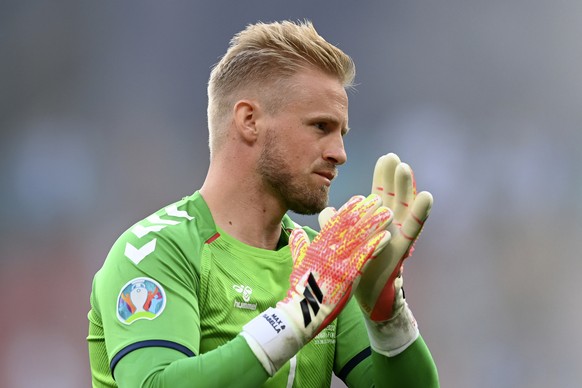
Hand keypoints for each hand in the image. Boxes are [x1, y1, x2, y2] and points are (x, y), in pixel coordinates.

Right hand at [242, 194, 391, 373]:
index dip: (348, 209)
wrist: (301, 312)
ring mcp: (337, 262)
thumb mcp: (296, 262)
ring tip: (388, 213)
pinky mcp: (347, 276)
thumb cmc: (300, 289)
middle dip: (365, 211)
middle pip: (349, 225)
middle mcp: (327, 250)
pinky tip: (386, 238)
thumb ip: (298, 244)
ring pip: (358, 238)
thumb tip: (295, 230)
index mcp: (317, 245)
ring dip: (374, 224)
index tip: (359, 198)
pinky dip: (375, 247)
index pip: (334, 221)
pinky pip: (363, 258)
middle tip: (378, 199)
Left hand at [319, 154, 432, 355]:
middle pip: (395, 196)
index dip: (383, 176)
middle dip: (395, 177)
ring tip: (406, 168)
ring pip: (404, 208)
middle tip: (395, 157)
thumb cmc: (353, 267)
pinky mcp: (402, 248)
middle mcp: (389, 225)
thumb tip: (325, 212)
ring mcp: (397, 235)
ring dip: (407, 188)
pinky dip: (420, 212)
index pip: (381, 193)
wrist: (360, 295)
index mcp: (375, 221)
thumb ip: (333, 226)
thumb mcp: (339, 243)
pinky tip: (427, 196)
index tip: (386, 158)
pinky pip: (413, 229)